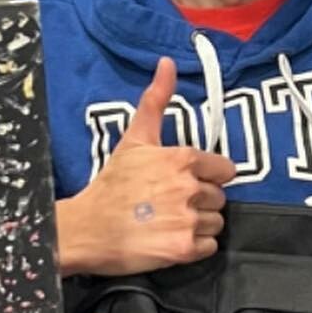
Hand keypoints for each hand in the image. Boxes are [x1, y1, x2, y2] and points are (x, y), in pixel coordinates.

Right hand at [56, 57, 236, 275]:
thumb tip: (168, 62)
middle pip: (219, 198)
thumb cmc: (111, 184)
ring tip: (169, 222)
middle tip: (169, 204)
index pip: (225, 169)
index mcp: (183, 159)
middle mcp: (190, 188)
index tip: (184, 182)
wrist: (86, 228)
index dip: (207, 176)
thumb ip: (156, 101)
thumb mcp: (134, 139)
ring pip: (216, 223)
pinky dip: (194, 246)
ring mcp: (187, 220)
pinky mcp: (183, 250)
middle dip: (199, 201)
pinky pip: (209, 247)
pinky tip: (171, 238)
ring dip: (198, 224)